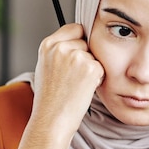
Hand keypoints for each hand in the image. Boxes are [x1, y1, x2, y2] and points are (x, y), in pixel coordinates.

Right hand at [18, 23, 103, 148]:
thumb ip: (60, 50)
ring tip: (76, 85)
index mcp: (48, 45)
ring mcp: (76, 56)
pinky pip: (102, 67)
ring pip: (95, 55)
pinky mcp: (90, 68)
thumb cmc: (50, 98)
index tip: (79, 53)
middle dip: (86, 56)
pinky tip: (83, 89)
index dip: (80, 41)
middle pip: (86, 42)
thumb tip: (81, 39)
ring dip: (91, 68)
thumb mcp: (46, 66)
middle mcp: (61, 47)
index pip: (74, 28)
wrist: (51, 120)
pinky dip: (97, 78)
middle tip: (73, 77)